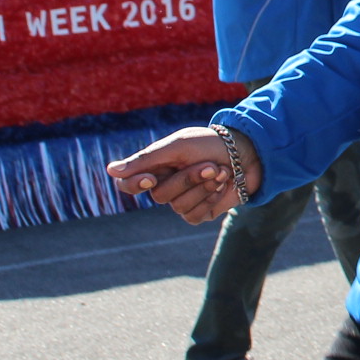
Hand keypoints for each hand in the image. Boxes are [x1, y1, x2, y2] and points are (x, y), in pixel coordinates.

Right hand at [105, 127, 248, 225]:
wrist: (248, 153)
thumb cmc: (210, 144)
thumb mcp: (178, 146)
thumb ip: (145, 159)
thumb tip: (111, 171)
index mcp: (155, 167)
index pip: (128, 184)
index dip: (136, 185)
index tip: (152, 178)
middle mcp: (165, 185)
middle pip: (160, 195)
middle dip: (188, 179)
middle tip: (210, 165)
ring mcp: (182, 201)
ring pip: (178, 206)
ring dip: (204, 187)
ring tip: (220, 171)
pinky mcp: (198, 213)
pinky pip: (193, 215)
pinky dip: (210, 198)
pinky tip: (222, 186)